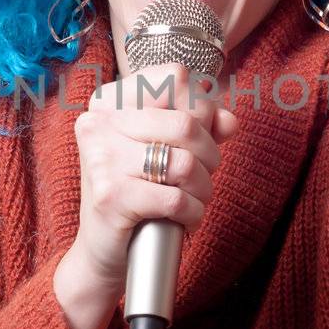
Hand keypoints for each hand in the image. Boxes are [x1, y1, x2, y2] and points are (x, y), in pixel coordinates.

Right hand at [54, 63, 237, 328]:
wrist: (103, 251)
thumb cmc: (137, 193)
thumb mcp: (165, 150)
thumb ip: (199, 127)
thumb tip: (229, 120)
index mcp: (109, 102)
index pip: (175, 78)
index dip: (201, 107)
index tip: (198, 135)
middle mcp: (99, 124)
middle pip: (187, 121)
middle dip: (210, 155)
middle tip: (203, 176)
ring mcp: (102, 160)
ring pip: (186, 162)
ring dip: (204, 188)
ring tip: (194, 200)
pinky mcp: (111, 198)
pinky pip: (177, 199)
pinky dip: (192, 213)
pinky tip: (184, 220)